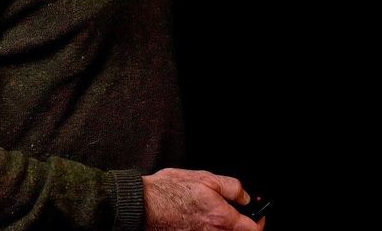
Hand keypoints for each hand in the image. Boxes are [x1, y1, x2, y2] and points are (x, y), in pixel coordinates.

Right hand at [142, 168, 265, 230]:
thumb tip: (245, 195)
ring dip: (226, 226)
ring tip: (218, 213)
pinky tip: (203, 217)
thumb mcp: (205, 178)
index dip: (259, 220)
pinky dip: (212, 228)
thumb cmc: (170, 191)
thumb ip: (231, 187)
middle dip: (243, 225)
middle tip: (240, 212)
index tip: (258, 212)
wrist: (145, 205)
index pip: (253, 230)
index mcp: (222, 219)